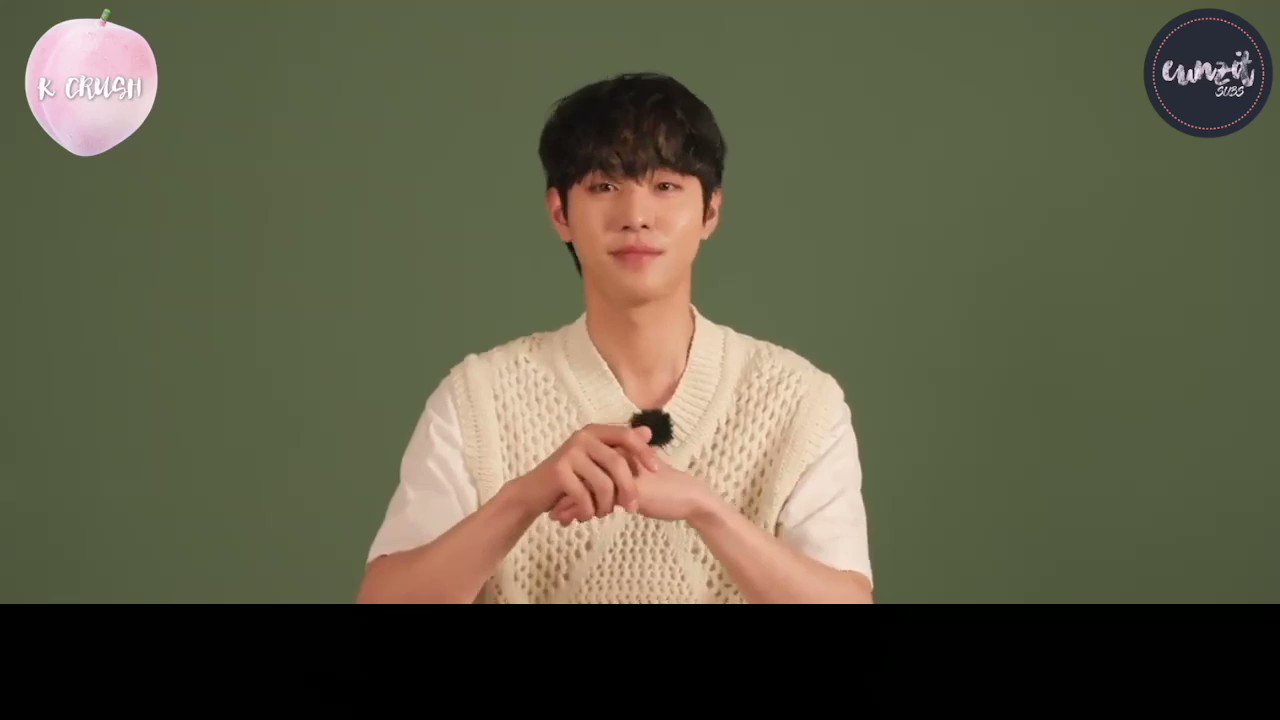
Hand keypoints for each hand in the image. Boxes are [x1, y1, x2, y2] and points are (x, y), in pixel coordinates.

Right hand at [514, 423, 661, 519]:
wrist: (534, 492)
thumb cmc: (572, 478)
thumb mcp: (598, 461)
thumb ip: (621, 448)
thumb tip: (649, 432)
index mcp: (595, 431)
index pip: (627, 436)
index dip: (644, 452)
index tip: (657, 470)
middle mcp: (582, 437)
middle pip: (617, 462)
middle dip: (628, 488)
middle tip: (633, 509)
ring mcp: (569, 453)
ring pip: (603, 484)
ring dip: (606, 505)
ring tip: (603, 514)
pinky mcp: (558, 471)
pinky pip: (585, 496)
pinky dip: (589, 510)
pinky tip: (587, 516)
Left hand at [550, 454, 714, 524]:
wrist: (689, 497)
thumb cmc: (665, 489)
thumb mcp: (637, 480)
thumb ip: (619, 479)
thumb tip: (598, 489)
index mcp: (621, 451)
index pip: (588, 464)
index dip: (573, 481)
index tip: (559, 497)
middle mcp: (619, 457)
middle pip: (582, 474)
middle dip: (565, 493)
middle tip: (553, 511)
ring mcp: (622, 472)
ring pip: (586, 486)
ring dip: (569, 503)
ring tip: (558, 519)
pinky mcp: (628, 488)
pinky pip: (597, 499)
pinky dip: (581, 510)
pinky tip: (571, 521)